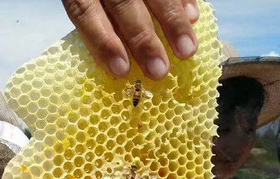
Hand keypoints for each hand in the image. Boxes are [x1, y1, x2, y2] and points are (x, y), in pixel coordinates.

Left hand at [61, 0, 199, 78]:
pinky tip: (193, 18)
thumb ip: (98, 27)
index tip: (122, 71)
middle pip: (123, 4)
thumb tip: (122, 67)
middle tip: (159, 70)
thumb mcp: (86, 5)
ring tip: (186, 51)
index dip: (103, 42)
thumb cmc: (97, 0)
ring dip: (172, 22)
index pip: (86, 12)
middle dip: (143, 39)